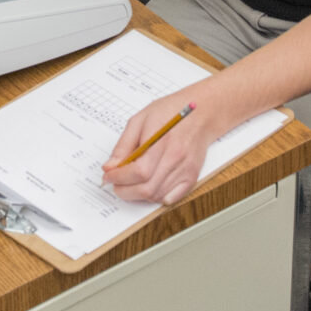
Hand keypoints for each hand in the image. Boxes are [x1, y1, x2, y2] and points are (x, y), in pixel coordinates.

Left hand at [100, 82, 216, 207]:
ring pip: (156, 196)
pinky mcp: (192, 176)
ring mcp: (186, 169)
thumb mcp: (140, 120)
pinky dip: (157, 198)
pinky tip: (149, 186)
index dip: (118, 178)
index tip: (108, 175)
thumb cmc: (171, 112)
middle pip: (146, 188)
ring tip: (131, 183)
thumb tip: (110, 166)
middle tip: (116, 183)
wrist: (202, 112)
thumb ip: (123, 145)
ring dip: (138, 195)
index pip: (138, 171)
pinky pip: (172, 198)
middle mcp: (176, 158)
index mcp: (162, 141)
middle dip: (124, 190)